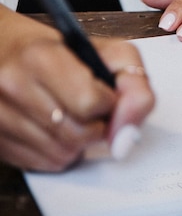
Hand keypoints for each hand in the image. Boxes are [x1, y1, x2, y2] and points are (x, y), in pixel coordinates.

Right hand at [0, 8, 154, 170]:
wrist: (10, 51)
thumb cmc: (63, 52)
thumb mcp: (110, 52)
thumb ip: (134, 83)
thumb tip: (129, 130)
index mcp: (42, 57)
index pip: (90, 103)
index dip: (108, 103)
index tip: (105, 94)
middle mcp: (13, 86)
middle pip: (78, 134)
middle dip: (97, 125)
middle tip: (92, 107)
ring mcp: (0, 115)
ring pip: (63, 154)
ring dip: (80, 141)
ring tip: (73, 114)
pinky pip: (45, 163)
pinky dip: (61, 151)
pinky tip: (57, 127)